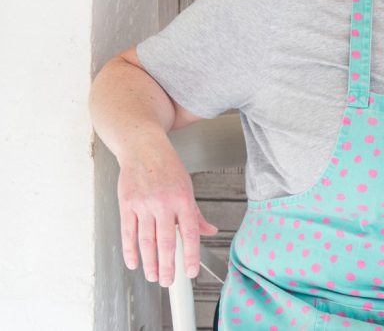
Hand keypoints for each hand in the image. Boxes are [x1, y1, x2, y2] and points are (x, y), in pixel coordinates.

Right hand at [117, 149, 217, 286]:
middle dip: (167, 266)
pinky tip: (134, 263)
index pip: (189, 234)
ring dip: (150, 263)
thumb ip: (196, 214)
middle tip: (168, 282)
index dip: (190, 256)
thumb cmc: (167, 167)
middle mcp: (163, 203)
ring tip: (153, 276)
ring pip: (146, 241)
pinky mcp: (127, 204)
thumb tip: (210, 232)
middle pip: (165, 242)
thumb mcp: (187, 187)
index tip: (190, 272)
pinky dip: (130, 250)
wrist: (143, 148)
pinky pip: (128, 232)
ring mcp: (143, 204)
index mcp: (183, 199)